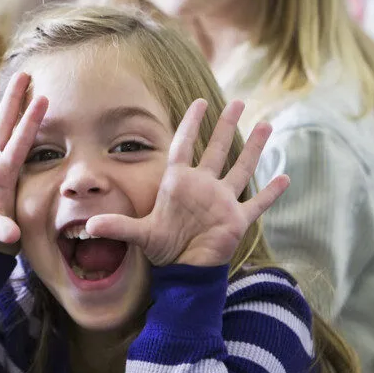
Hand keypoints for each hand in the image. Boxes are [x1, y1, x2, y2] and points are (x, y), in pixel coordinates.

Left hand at [86, 99, 289, 266]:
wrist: (182, 271)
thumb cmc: (161, 248)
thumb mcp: (139, 234)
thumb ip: (117, 227)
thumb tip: (88, 227)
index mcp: (178, 183)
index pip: (184, 146)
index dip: (191, 125)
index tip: (200, 102)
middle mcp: (203, 187)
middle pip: (217, 149)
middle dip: (226, 126)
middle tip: (237, 101)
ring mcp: (222, 202)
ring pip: (241, 169)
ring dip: (254, 148)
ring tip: (265, 124)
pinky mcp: (237, 220)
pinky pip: (258, 204)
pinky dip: (271, 193)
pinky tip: (285, 177)